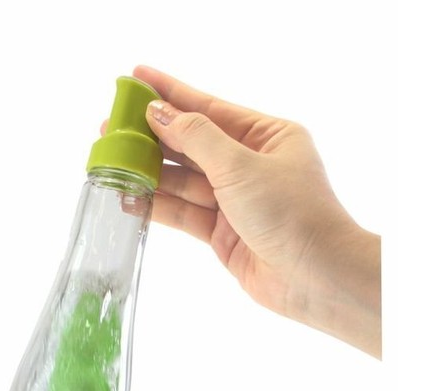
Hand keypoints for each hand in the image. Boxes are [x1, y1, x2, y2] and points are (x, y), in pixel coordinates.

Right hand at [133, 66, 380, 357]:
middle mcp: (250, 164)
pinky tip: (129, 197)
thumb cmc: (291, 212)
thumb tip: (160, 113)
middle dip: (153, 135)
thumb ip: (196, 139)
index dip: (171, 93)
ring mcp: (235, 200)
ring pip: (184, 180)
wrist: (315, 277)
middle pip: (192, 144)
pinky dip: (158, 205)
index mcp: (266, 136)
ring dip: (149, 172)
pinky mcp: (222, 233)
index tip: (137, 78)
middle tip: (111, 124)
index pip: (209, 108)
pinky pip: (184, 212)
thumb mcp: (241, 166)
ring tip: (111, 160)